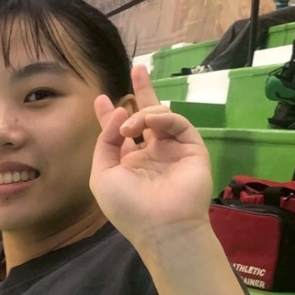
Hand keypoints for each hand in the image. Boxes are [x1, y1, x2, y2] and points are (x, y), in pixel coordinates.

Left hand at [90, 65, 211, 253]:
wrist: (161, 225)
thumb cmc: (127, 206)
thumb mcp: (102, 175)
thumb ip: (105, 143)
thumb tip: (119, 112)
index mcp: (128, 163)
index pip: (120, 134)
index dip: (111, 116)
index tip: (102, 99)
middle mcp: (151, 154)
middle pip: (146, 116)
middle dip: (141, 92)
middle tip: (137, 68)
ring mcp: (172, 151)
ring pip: (160, 117)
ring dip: (143, 113)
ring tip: (131, 124)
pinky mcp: (192, 148)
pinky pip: (178, 124)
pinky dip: (163, 118)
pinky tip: (149, 121)